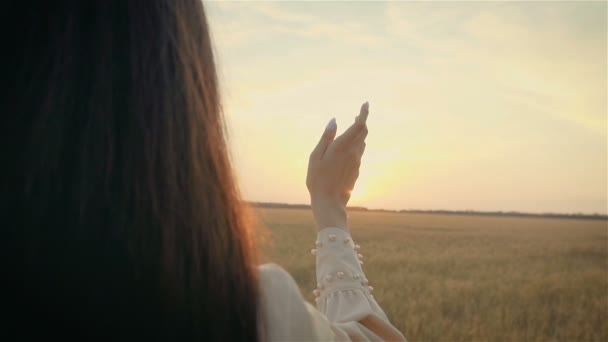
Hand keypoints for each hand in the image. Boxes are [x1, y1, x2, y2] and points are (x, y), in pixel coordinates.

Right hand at [306, 102, 368, 230]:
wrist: (330, 203)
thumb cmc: (317, 179)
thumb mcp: (315, 156)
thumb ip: (326, 138)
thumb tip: (334, 121)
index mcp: (342, 146)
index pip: (359, 125)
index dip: (364, 113)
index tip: (365, 104)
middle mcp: (353, 152)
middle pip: (363, 132)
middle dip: (362, 121)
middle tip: (358, 114)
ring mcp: (357, 162)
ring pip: (362, 142)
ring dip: (359, 133)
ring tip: (353, 128)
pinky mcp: (357, 170)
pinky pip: (359, 153)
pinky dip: (356, 145)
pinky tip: (348, 149)